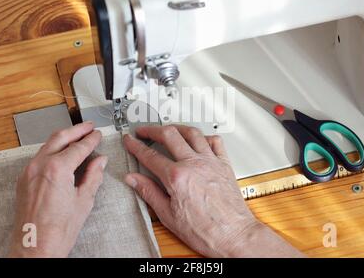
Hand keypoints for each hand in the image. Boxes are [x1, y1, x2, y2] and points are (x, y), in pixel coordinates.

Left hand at [8, 122, 107, 257]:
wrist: (35, 248)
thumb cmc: (57, 231)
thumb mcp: (84, 201)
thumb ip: (93, 176)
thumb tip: (100, 162)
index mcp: (57, 169)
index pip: (78, 147)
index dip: (91, 140)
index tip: (98, 135)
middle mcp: (40, 166)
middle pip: (60, 138)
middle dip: (76, 130)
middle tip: (88, 127)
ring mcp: (29, 172)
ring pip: (47, 145)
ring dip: (63, 138)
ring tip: (77, 136)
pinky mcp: (24, 179)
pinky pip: (39, 157)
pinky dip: (53, 150)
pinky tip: (62, 153)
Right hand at [123, 125, 302, 257]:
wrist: (233, 236)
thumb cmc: (205, 231)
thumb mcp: (168, 216)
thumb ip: (149, 192)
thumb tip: (134, 180)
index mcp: (177, 177)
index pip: (150, 155)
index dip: (136, 146)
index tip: (130, 141)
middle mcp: (194, 165)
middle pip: (170, 135)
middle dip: (153, 129)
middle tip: (144, 131)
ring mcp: (211, 162)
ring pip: (192, 133)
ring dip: (177, 128)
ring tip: (168, 129)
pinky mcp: (224, 164)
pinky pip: (215, 142)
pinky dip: (205, 136)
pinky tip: (199, 139)